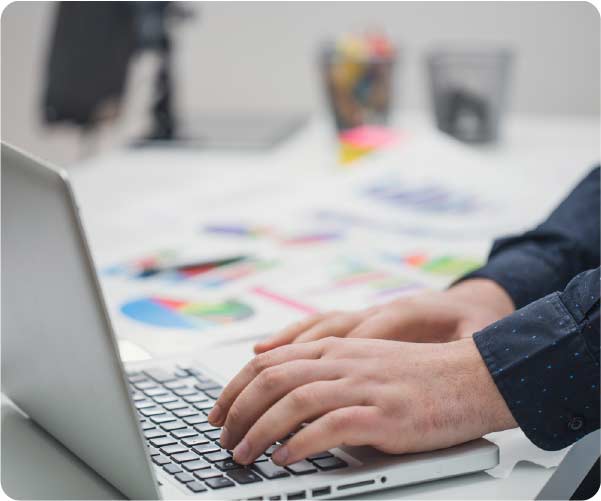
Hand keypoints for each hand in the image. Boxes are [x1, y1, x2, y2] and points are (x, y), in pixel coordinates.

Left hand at [208, 337, 516, 465]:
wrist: (469, 376)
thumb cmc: (417, 376)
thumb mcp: (363, 363)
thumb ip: (326, 373)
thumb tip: (285, 403)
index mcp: (334, 349)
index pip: (269, 362)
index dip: (235, 387)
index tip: (218, 411)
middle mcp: (342, 362)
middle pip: (272, 379)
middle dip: (237, 410)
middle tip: (223, 438)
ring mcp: (361, 386)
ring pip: (292, 401)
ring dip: (259, 430)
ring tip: (243, 455)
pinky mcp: (382, 416)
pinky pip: (328, 427)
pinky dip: (299, 444)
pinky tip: (284, 458)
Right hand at [254, 278, 513, 352]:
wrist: (477, 301)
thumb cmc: (477, 323)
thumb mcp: (479, 336)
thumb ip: (462, 350)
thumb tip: (450, 369)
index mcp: (410, 312)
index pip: (370, 332)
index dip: (343, 355)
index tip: (315, 382)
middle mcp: (379, 311)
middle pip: (332, 328)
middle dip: (298, 349)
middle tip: (266, 369)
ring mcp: (367, 315)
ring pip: (319, 326)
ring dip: (285, 343)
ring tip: (255, 359)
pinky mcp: (361, 322)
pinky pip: (320, 329)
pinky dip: (293, 339)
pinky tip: (268, 351)